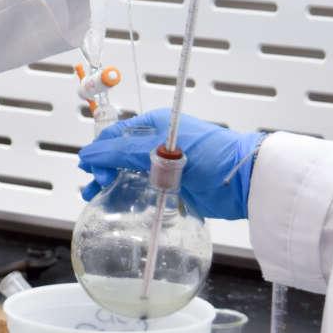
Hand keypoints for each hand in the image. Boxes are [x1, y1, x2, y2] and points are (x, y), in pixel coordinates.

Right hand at [76, 108, 264, 220]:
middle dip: (103, 170)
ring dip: (113, 184)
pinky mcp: (174, 187)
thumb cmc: (208, 154)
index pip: (116, 135)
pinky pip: (145, 190)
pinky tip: (121, 207)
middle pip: (120, 156)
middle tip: (94, 188)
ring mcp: (166, 166)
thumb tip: (89, 154)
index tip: (89, 169)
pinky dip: (131, 197)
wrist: (243, 180)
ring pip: (130, 174)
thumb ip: (122, 151)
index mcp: (155, 125)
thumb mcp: (159, 147)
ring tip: (97, 199)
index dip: (99, 151)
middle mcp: (158, 143)